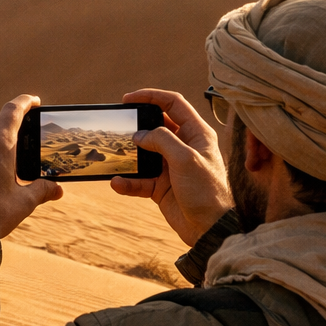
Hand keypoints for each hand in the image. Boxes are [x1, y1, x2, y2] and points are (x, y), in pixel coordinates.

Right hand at [111, 89, 232, 245]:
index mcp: (196, 133)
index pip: (173, 104)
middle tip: (119, 125)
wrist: (210, 229)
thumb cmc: (207, 191)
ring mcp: (171, 167)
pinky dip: (127, 181)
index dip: (151, 97)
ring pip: (144, 153)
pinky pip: (139, 179)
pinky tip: (117, 183)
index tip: (128, 99)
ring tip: (115, 155)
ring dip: (129, 156)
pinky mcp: (161, 186)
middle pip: (155, 126)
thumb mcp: (186, 159)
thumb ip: (161, 140)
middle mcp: (184, 147)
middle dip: (136, 125)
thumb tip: (139, 135)